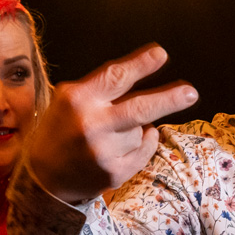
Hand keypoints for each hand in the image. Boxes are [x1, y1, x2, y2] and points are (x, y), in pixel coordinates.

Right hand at [24, 44, 198, 203]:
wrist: (44, 179)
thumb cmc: (61, 130)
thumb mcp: (68, 100)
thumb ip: (100, 87)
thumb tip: (144, 68)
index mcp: (77, 99)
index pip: (115, 77)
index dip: (141, 64)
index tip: (161, 54)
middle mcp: (91, 125)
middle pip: (140, 108)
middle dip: (170, 99)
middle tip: (191, 93)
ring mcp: (103, 152)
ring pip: (141, 129)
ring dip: (136, 127)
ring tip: (111, 134)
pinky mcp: (114, 173)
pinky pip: (145, 150)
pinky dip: (143, 143)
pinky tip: (125, 144)